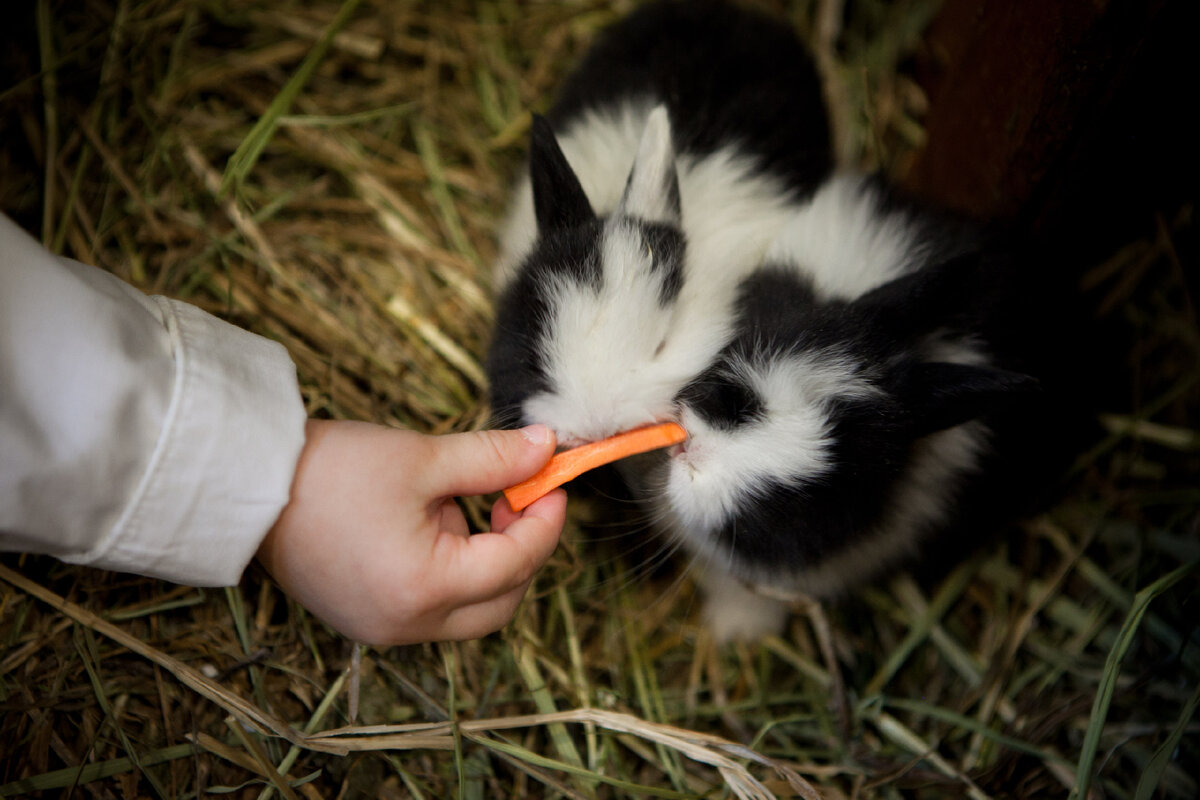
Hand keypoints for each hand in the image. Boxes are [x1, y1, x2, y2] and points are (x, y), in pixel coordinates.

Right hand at [256, 419, 565, 644]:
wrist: (244, 485)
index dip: (545, 520)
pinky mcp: (365, 619)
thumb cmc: (328, 471)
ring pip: (469, 611)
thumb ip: (493, 459)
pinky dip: (450, 572)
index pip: (516, 563)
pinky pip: (432, 609)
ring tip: (457, 502)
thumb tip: (546, 448)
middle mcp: (406, 624)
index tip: (551, 481)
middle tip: (518, 498)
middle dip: (523, 551)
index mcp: (425, 588)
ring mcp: (382, 628)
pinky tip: (428, 523)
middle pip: (501, 603)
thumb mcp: (422, 458)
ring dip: (486, 562)